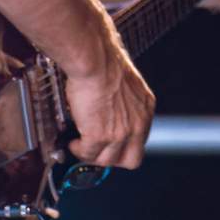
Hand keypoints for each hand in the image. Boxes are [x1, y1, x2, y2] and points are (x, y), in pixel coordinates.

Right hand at [61, 42, 154, 171]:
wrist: (95, 59)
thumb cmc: (105, 62)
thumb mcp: (126, 83)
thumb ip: (124, 101)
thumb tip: (111, 108)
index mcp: (145, 108)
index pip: (141, 140)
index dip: (125, 145)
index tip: (113, 143)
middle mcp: (137, 124)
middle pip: (131, 159)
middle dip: (113, 159)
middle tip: (99, 151)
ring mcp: (119, 133)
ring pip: (107, 161)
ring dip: (93, 155)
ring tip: (82, 146)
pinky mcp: (99, 136)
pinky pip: (87, 153)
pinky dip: (79, 150)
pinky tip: (74, 142)